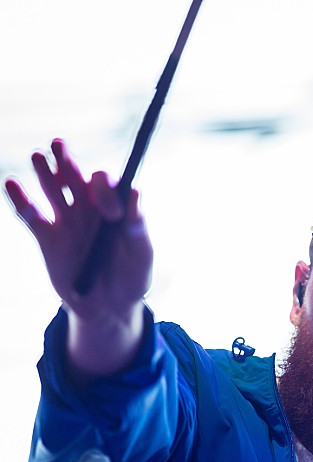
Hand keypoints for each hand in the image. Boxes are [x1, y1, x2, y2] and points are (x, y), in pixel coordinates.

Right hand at [4, 138, 152, 318]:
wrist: (110, 308)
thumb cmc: (133, 278)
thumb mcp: (142, 254)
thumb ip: (137, 225)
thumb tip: (136, 191)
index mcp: (115, 209)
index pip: (104, 184)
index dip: (104, 190)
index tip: (111, 213)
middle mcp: (89, 210)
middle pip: (75, 177)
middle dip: (67, 161)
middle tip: (59, 144)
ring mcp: (67, 222)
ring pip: (52, 190)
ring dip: (45, 173)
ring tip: (39, 156)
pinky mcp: (48, 240)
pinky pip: (31, 216)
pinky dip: (20, 201)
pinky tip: (11, 184)